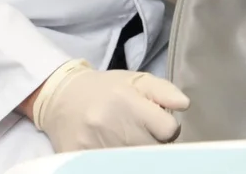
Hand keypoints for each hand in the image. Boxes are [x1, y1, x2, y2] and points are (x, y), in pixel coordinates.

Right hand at [28, 59, 189, 151]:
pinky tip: (116, 151)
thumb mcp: (135, 80)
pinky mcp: (81, 160)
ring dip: (139, 155)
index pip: (168, 130)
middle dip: (155, 143)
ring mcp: (95, 146)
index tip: (160, 124)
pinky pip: (112, 167)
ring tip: (131, 142)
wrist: (61, 98)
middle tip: (145, 134)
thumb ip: (163, 91)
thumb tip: (184, 105)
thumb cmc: (105, 89)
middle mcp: (111, 126)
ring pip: (136, 162)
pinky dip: (118, 162)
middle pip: (154, 150)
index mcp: (127, 102)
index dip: (168, 128)